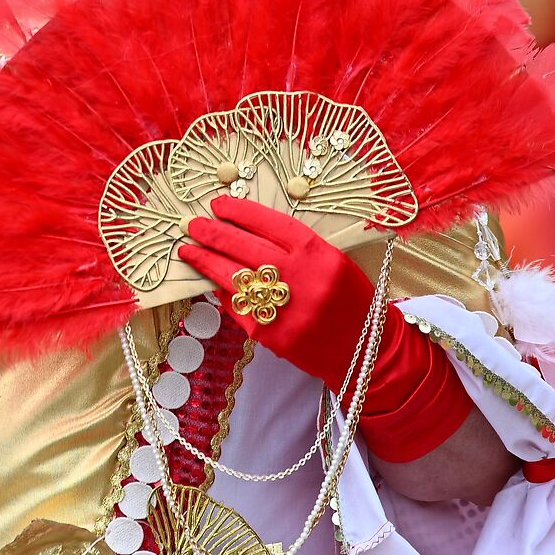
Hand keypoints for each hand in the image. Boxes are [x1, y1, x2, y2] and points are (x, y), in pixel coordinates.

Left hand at [177, 197, 375, 392]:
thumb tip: (246, 231)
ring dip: (206, 261)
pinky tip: (212, 282)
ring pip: (232, 276)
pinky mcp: (268, 332)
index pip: (271, 223)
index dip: (241, 212)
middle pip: (244, 248)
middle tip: (193, 224)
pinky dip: (223, 292)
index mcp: (319, 254)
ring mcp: (282, 307)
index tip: (219, 204)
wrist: (365, 350)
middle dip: (213, 233)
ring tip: (188, 249)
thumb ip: (294, 248)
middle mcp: (299, 278)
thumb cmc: (350, 300)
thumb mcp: (333, 263)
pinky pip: (236, 305)